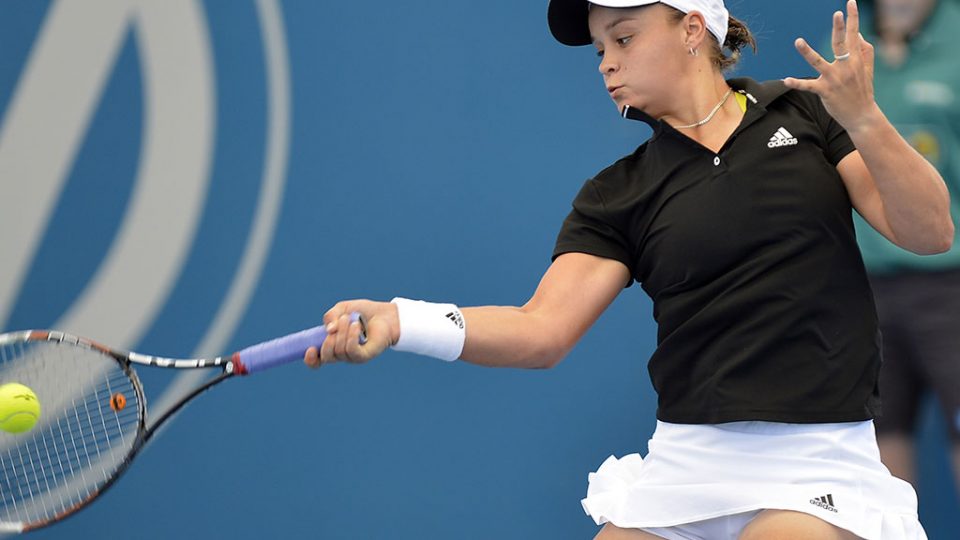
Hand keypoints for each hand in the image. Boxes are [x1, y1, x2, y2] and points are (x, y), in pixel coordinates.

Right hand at [303, 299, 399, 367]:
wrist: (383, 313)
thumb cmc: (362, 312)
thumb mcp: (341, 309)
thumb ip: (330, 316)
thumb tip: (329, 330)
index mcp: (332, 345)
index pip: (317, 361)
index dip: (310, 359)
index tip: (310, 349)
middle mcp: (342, 354)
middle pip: (327, 356)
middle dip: (328, 340)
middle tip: (339, 323)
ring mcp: (353, 356)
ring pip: (339, 351)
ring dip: (343, 332)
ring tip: (353, 320)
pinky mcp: (365, 356)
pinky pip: (352, 351)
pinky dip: (351, 337)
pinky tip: (357, 326)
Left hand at [783, 0, 879, 133]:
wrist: (862, 116)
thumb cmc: (863, 91)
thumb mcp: (868, 70)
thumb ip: (865, 52)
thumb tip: (859, 35)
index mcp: (855, 60)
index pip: (854, 35)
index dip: (852, 18)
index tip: (850, 3)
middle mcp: (846, 67)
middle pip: (841, 44)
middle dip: (839, 28)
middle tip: (836, 13)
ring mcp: (835, 79)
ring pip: (819, 62)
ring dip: (807, 52)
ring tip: (798, 41)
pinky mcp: (825, 91)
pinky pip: (808, 86)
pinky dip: (797, 83)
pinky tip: (786, 79)